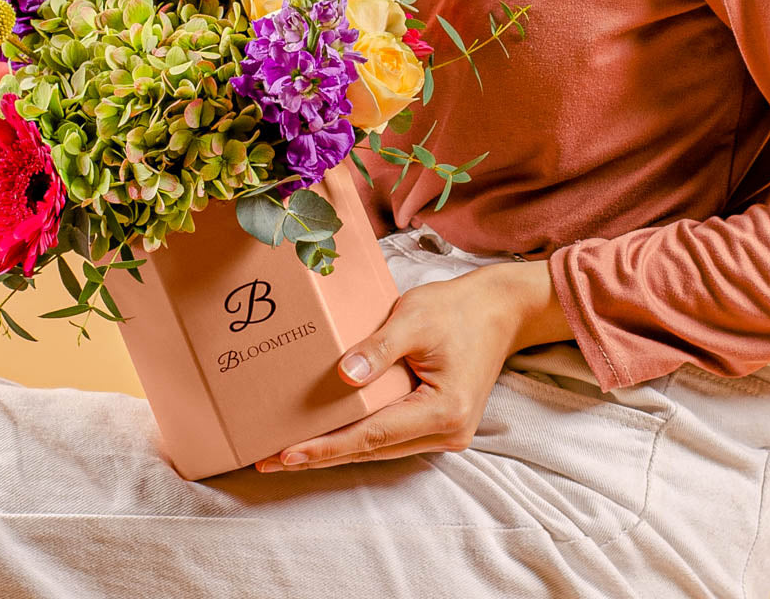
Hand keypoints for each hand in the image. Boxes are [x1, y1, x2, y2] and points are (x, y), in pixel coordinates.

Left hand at [255, 258, 572, 471]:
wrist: (500, 309)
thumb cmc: (456, 309)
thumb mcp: (413, 320)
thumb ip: (378, 350)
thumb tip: (343, 377)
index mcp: (443, 412)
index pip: (370, 435)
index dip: (326, 446)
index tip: (286, 453)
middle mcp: (447, 433)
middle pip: (371, 450)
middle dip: (320, 455)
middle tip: (268, 459)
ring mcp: (446, 433)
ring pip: (379, 448)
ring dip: (336, 449)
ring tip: (288, 452)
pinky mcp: (439, 423)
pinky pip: (390, 436)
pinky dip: (357, 437)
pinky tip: (328, 434)